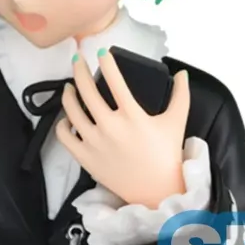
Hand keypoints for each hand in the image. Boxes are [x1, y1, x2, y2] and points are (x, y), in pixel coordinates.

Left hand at [55, 49, 189, 207]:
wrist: (158, 192)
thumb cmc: (167, 156)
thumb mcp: (176, 122)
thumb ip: (181, 95)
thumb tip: (182, 73)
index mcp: (132, 116)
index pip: (114, 80)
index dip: (106, 62)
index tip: (101, 52)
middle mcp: (110, 127)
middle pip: (87, 90)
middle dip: (79, 69)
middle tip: (78, 60)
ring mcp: (95, 143)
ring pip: (72, 110)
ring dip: (68, 93)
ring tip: (69, 85)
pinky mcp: (85, 158)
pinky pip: (65, 136)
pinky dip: (62, 124)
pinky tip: (67, 117)